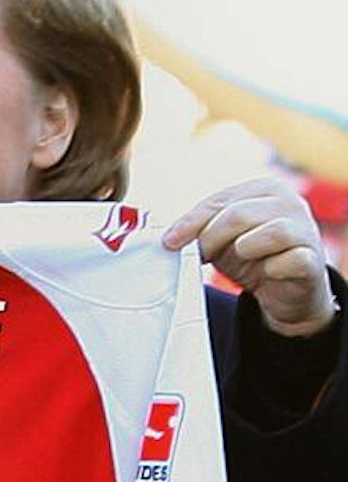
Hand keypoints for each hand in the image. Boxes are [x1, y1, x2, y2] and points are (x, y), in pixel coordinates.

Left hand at [163, 176, 338, 337]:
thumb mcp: (220, 240)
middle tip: (201, 257)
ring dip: (244, 251)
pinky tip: (268, 272)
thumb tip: (169, 236)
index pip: (219, 201)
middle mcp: (290, 202)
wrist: (284, 292)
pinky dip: (271, 269)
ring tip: (243, 260)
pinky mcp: (313, 259)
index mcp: (265, 189)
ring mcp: (306, 229)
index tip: (169, 242)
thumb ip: (200, 229)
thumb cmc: (251, 258)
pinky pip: (289, 260)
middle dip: (211, 238)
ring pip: (269, 233)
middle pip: (238, 216)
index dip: (190, 222)